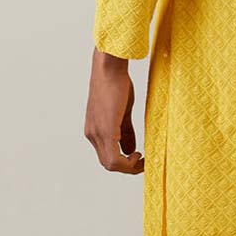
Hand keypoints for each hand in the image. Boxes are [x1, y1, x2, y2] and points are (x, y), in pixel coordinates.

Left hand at [85, 47, 143, 172]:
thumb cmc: (116, 84)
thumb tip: (130, 149)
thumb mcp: (122, 112)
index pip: (106, 156)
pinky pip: (114, 158)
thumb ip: (125, 132)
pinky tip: (138, 154)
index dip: (124, 162)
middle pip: (108, 164)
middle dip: (127, 168)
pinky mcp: (105, 129)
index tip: (140, 157)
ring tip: (143, 158)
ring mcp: (96, 133)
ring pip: (110, 164)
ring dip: (129, 167)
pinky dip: (127, 163)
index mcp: (94, 130)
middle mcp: (92, 134)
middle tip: (144, 161)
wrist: (109, 68)